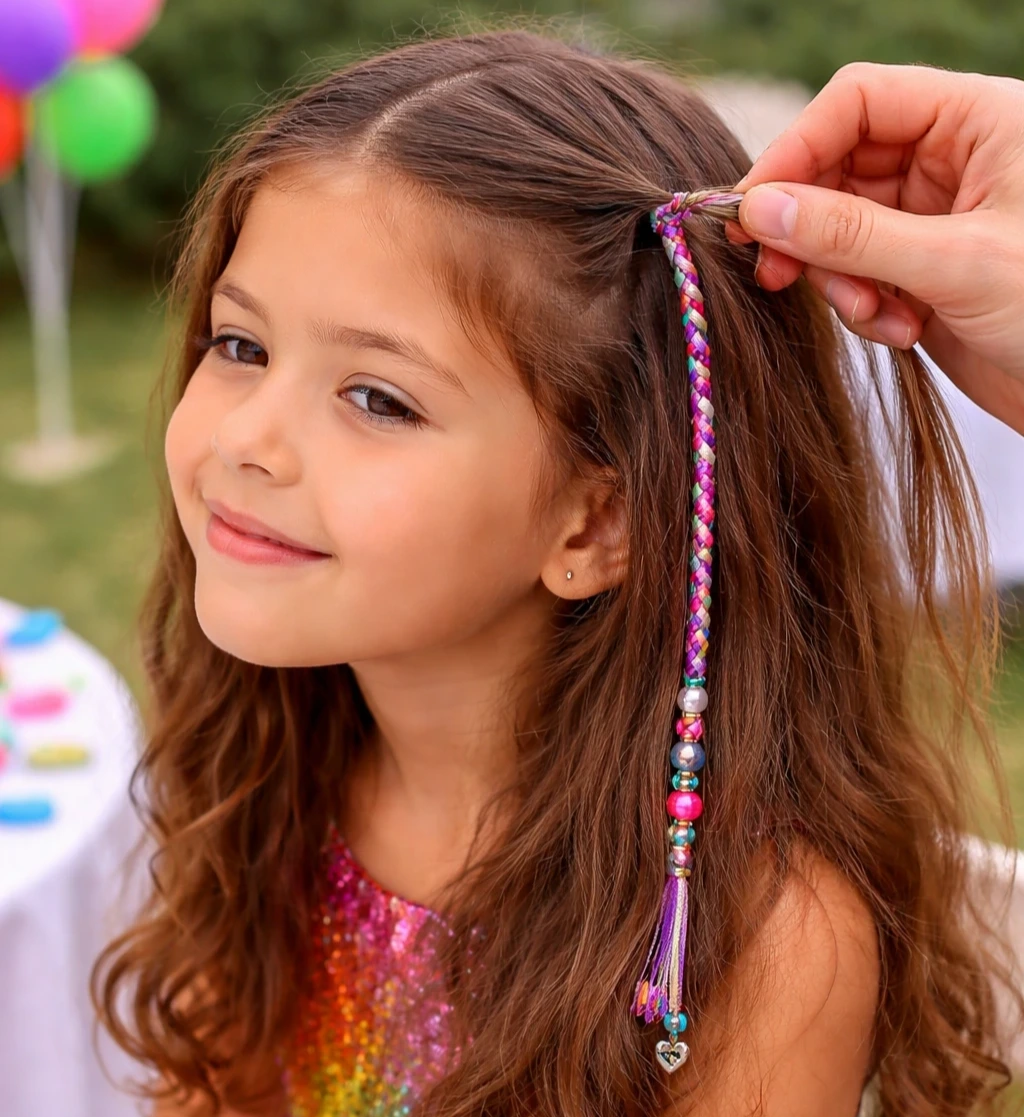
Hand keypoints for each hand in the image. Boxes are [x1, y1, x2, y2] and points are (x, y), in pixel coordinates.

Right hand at [726, 62, 1023, 435]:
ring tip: (873, 314)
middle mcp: (954, 159)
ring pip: (840, 228)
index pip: (859, 102)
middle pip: (838, 166)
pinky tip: (902, 331)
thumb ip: (850, 235)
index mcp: (979, 121)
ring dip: (839, 278)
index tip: (751, 207)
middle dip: (809, 227)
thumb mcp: (954, 265)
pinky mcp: (922, 270)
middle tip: (776, 273)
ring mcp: (935, 217)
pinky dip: (863, 305)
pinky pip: (858, 273)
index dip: (797, 148)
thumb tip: (759, 210)